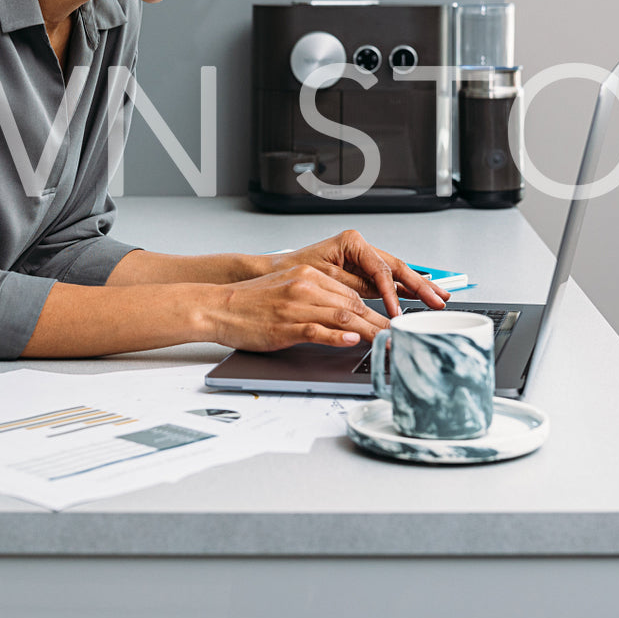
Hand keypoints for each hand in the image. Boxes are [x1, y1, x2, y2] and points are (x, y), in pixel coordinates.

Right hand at [206, 264, 390, 350]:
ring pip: (343, 315)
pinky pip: (317, 329)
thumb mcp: (288, 290)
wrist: (218, 306)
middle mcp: (306, 286)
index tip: (392, 321)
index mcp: (308, 275)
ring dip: (369, 330)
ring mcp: (296, 305)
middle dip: (381, 321)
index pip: (352, 292)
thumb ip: (317, 299)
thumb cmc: (251, 303)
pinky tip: (352, 340)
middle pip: (354, 303)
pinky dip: (337, 336)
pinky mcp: (285, 325)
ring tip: (387, 341)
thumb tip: (347, 318)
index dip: (376, 308)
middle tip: (400, 335)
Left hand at [273, 229, 449, 317]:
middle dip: (420, 285)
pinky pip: (387, 280)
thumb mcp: (323, 279)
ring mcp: (362, 259)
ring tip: (438, 298)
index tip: (397, 312)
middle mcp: (360, 247)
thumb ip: (352, 287)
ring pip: (396, 273)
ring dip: (418, 287)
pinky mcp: (361, 271)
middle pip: (397, 268)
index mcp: (352, 242)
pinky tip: (419, 296)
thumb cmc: (292, 271)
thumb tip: (374, 300)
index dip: (392, 293)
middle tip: (439, 300)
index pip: (381, 270)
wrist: (274, 272)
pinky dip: (403, 289)